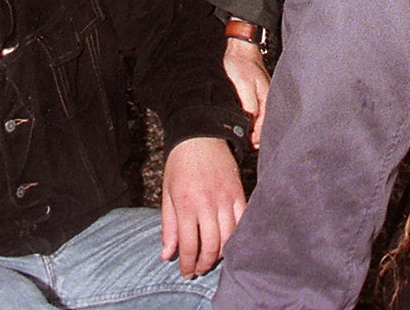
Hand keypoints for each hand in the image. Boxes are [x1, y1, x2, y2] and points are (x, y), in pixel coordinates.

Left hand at [159, 136, 244, 278]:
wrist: (200, 136)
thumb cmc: (179, 165)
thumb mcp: (167, 194)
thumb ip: (168, 227)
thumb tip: (166, 255)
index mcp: (186, 204)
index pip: (189, 245)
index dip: (187, 264)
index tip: (186, 272)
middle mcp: (207, 203)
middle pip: (211, 246)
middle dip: (204, 264)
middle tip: (199, 269)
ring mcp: (225, 197)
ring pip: (229, 237)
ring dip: (221, 254)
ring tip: (212, 259)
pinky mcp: (239, 192)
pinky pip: (242, 221)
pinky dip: (237, 236)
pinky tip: (229, 242)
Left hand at [221, 37, 270, 146]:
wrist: (240, 47)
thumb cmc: (240, 63)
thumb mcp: (244, 85)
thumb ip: (250, 105)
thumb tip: (251, 123)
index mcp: (267, 99)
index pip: (265, 126)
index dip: (256, 138)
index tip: (247, 144)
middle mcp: (267, 99)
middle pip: (264, 125)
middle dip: (255, 136)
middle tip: (244, 142)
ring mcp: (263, 97)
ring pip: (260, 119)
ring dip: (252, 128)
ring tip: (243, 136)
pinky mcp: (257, 94)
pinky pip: (256, 112)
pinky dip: (251, 120)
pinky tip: (243, 122)